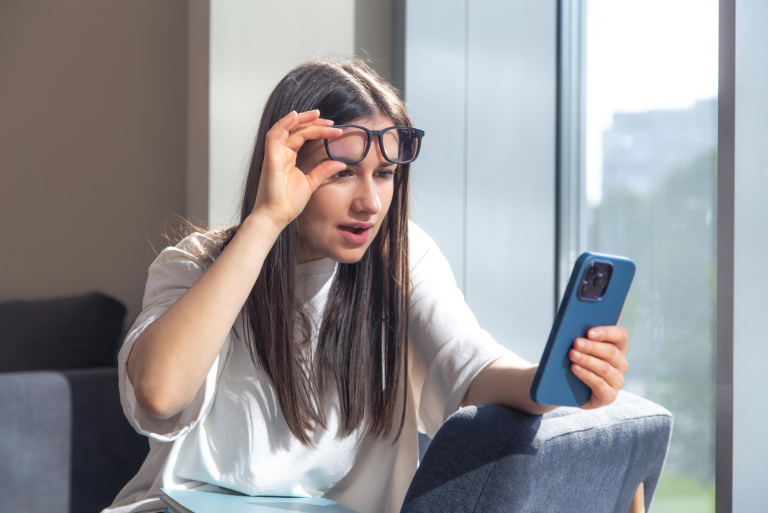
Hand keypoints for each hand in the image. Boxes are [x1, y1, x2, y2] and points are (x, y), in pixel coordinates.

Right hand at [251, 109, 346, 228]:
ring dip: (300, 119)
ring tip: (317, 114)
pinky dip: (283, 124)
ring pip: (285, 128)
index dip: (318, 130)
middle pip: (296, 129)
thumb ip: (323, 171)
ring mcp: (274, 155)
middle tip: (330, 120)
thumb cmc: (288, 203)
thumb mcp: (311, 183)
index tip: (335, 129)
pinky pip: (274, 136)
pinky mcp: (270, 159)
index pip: (303, 136)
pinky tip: (295, 116)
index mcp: (288, 157)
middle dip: (313, 122)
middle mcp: (280, 153)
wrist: (276, 217)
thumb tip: (341, 163)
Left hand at [568, 325, 628, 409]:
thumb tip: (576, 320)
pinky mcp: (609, 395)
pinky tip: (574, 368)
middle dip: (592, 346)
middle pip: (611, 352)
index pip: (621, 335)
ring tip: (572, 355)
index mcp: (618, 347)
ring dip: (587, 360)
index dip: (606, 332)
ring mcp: (617, 381)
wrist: (570, 388)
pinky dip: (585, 375)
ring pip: (604, 368)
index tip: (589, 332)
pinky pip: (598, 384)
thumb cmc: (576, 361)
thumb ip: (584, 334)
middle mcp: (621, 364)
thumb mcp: (581, 347)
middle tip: (576, 343)